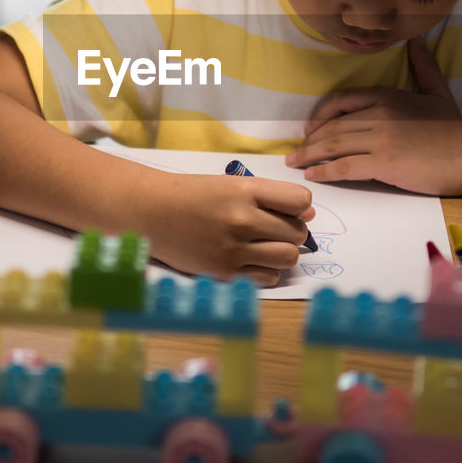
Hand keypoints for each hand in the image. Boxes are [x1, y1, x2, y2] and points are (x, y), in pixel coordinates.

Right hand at [132, 171, 314, 286]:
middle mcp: (241, 219)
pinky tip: (251, 260)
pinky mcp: (224, 273)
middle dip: (292, 231)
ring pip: (288, 257)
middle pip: (297, 232)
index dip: (299, 207)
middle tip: (273, 229)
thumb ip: (270, 197)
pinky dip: (266, 270)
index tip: (288, 209)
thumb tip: (309, 215)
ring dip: (283, 252)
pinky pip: (268, 278)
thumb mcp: (231, 184)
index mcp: (244, 190)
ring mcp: (232, 249)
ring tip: (266, 246)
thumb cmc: (193, 195)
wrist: (152, 212)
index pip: (300, 202)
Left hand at [284, 36, 461, 194]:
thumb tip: (416, 39)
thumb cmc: (454, 127)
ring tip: (296, 164)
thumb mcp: (438, 91)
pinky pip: (345, 166)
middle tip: (295, 152)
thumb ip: (424, 66)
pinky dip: (325, 170)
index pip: (341, 101)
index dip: (321, 115)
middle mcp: (379, 114)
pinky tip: (314, 175)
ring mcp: (380, 138)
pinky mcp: (384, 162)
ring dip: (310, 155)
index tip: (310, 128)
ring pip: (334, 144)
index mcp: (387, 96)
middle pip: (333, 126)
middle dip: (310, 140)